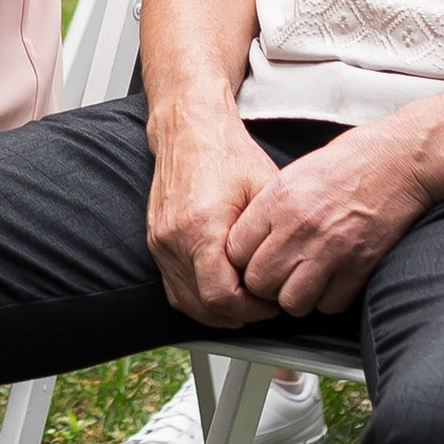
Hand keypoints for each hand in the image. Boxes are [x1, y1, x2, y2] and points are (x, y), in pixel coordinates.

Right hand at [147, 111, 288, 327]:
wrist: (190, 129)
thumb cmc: (228, 154)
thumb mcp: (265, 190)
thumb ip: (271, 235)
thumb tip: (287, 271)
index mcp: (201, 227)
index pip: (222, 296)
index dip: (251, 309)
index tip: (270, 302)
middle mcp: (174, 239)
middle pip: (204, 306)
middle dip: (238, 314)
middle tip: (262, 305)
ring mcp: (160, 242)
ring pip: (186, 303)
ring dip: (217, 311)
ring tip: (245, 301)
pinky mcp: (155, 241)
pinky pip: (174, 288)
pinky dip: (198, 298)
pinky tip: (221, 291)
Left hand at [225, 120, 435, 318]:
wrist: (397, 162)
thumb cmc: (348, 163)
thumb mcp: (294, 174)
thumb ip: (268, 209)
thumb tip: (248, 240)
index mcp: (277, 201)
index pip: (235, 252)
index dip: (242, 260)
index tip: (253, 259)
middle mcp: (299, 228)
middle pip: (259, 282)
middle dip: (265, 284)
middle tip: (278, 274)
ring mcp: (330, 250)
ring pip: (292, 302)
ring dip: (296, 296)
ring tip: (303, 280)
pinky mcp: (358, 267)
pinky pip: (329, 305)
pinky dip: (328, 299)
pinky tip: (331, 280)